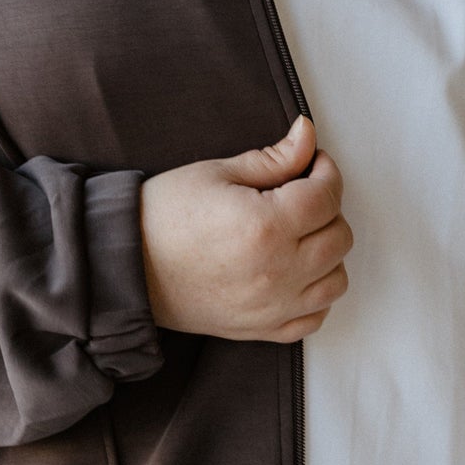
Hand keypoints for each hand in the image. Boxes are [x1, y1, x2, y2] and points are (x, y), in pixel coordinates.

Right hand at [138, 115, 352, 342]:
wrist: (126, 267)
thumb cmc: (164, 216)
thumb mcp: (216, 173)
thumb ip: (273, 159)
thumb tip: (308, 135)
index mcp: (266, 226)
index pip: (327, 195)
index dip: (325, 171)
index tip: (311, 163)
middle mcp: (278, 272)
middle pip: (339, 236)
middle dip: (327, 207)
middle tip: (301, 194)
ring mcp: (273, 306)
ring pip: (336, 279)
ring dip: (327, 252)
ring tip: (298, 234)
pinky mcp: (263, 329)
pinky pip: (315, 317)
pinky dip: (315, 294)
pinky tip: (294, 271)